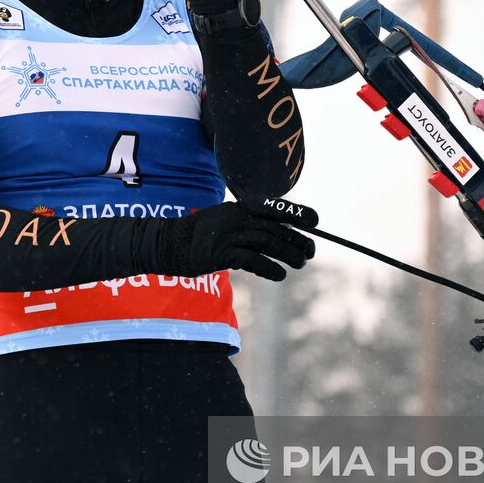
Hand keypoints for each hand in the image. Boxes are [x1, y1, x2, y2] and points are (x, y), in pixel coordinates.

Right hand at [156, 198, 316, 281]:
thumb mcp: (226, 222)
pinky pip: (253, 260)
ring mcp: (229, 235)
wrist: (168, 243)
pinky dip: (270, 268)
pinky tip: (279, 275)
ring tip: (299, 264)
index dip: (296, 212)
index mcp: (240, 208)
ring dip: (288, 254)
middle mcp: (237, 218)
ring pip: (268, 243)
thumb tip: (279, 236)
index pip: (274, 207)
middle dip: (297, 239)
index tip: (315, 221)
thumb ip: (249, 226)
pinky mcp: (222, 253)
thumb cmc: (200, 236)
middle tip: (310, 252)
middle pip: (275, 227)